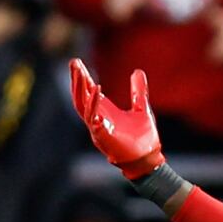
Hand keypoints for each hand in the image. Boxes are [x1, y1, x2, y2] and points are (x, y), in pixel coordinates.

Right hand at [71, 61, 165, 178]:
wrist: (149, 159)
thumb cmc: (143, 138)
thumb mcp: (142, 108)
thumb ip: (138, 91)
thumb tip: (137, 71)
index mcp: (104, 112)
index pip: (88, 93)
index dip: (82, 78)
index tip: (77, 62)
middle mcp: (97, 120)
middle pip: (80, 98)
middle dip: (76, 80)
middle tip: (74, 62)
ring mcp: (98, 130)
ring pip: (82, 108)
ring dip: (81, 91)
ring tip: (83, 75)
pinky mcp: (103, 137)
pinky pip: (94, 120)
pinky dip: (94, 106)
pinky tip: (97, 91)